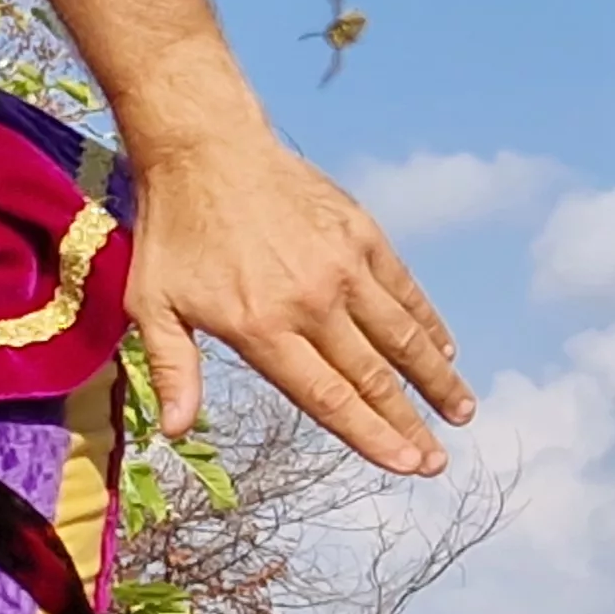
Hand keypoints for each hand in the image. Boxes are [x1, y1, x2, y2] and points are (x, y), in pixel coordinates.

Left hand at [125, 135, 468, 474]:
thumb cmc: (173, 232)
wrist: (205, 149)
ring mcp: (343, 266)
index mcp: (262, 327)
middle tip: (436, 462)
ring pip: (402, 336)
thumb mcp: (153, 304)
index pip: (328, 397)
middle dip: (409, 424)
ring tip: (461, 413)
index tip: (404, 464)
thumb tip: (175, 433)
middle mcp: (312, 301)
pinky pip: (404, 289)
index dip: (370, 435)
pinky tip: (445, 350)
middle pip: (373, 377)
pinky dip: (427, 323)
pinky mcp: (362, 234)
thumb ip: (173, 370)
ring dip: (436, 379)